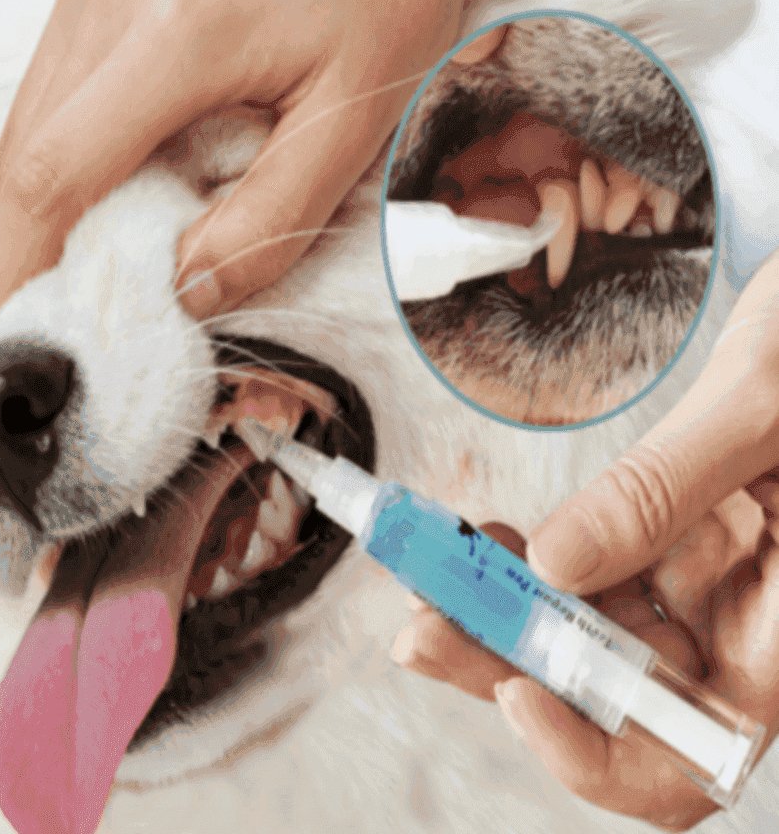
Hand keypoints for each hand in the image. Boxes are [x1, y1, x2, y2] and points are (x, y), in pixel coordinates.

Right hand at [0, 0, 532, 483]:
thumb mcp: (357, 113)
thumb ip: (271, 217)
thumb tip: (189, 291)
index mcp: (171, 25)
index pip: (52, 176)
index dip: (8, 279)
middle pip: (18, 160)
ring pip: (28, 130)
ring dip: (17, 229)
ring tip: (10, 314)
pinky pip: (57, 95)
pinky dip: (50, 174)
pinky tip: (58, 227)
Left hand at [393, 251, 778, 829]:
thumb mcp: (760, 410)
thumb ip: (662, 493)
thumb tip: (553, 566)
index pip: (691, 756)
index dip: (597, 754)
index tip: (520, 693)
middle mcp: (740, 627)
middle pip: (610, 694)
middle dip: (507, 666)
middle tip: (423, 629)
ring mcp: (701, 583)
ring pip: (583, 632)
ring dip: (498, 611)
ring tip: (427, 571)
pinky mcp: (667, 537)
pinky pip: (585, 568)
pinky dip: (525, 559)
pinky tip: (478, 535)